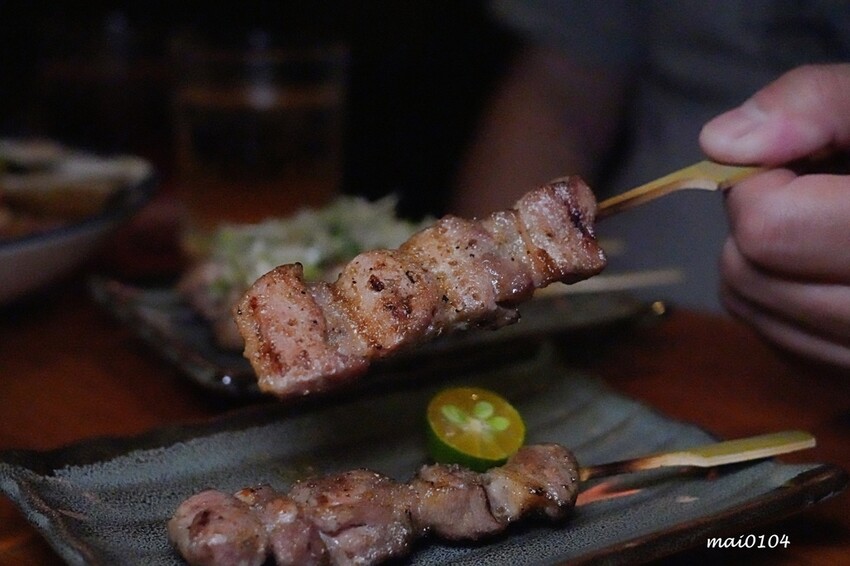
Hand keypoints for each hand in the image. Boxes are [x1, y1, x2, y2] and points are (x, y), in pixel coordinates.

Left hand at [699, 64, 849, 368]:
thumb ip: (820, 102)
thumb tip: (720, 143)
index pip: (769, 228)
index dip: (761, 180)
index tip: (797, 158)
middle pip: (749, 274)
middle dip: (757, 218)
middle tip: (812, 189)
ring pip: (752, 310)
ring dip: (762, 260)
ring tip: (828, 224)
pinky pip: (779, 341)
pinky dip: (783, 300)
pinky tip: (832, 267)